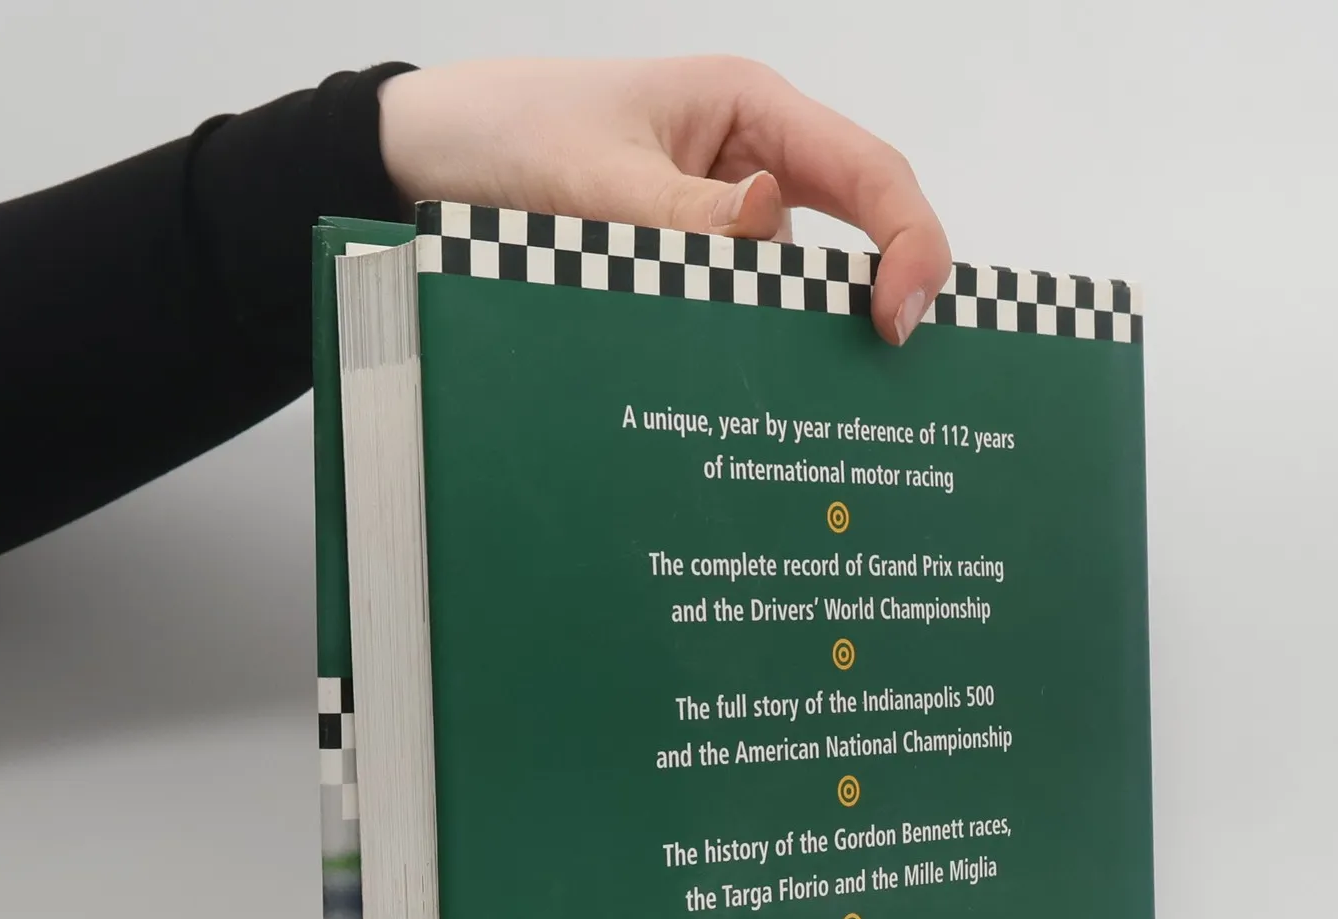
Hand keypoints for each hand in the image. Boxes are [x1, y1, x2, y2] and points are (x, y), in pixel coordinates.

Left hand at [377, 58, 950, 346]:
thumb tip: (769, 222)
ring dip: (786, 332)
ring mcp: (722, 212)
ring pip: (787, 283)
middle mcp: (750, 156)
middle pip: (848, 231)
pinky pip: (736, 304)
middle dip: (861, 299)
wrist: (430, 156)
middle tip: (872, 376)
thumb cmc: (511, 134)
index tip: (901, 322)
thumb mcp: (598, 177)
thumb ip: (685, 213)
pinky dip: (739, 342)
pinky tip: (732, 382)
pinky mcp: (690, 257)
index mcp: (749, 107)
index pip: (867, 171)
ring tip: (781, 390)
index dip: (907, 242)